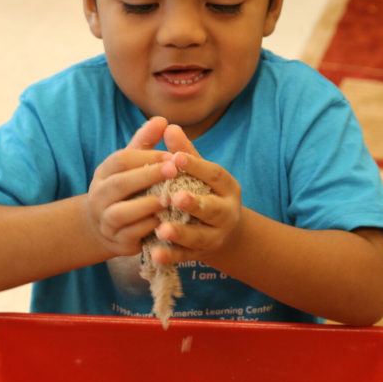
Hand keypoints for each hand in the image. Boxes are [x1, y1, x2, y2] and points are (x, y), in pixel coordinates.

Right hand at [83, 117, 178, 256]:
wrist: (107, 227)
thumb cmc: (128, 188)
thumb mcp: (133, 164)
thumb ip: (146, 142)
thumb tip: (162, 119)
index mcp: (104, 173)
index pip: (120, 160)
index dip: (146, 156)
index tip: (171, 155)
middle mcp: (99, 196)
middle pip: (119, 184)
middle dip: (148, 176)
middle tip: (174, 170)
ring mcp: (105, 221)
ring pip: (121, 212)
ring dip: (147, 204)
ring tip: (169, 198)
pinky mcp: (117, 241)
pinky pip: (131, 235)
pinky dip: (148, 227)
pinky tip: (166, 220)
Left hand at [151, 126, 241, 264]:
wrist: (224, 233)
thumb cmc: (206, 193)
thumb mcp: (201, 173)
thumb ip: (185, 153)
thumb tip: (168, 126)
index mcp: (227, 187)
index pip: (214, 175)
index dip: (197, 166)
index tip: (176, 158)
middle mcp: (226, 212)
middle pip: (213, 209)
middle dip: (195, 203)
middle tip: (175, 197)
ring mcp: (215, 235)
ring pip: (199, 235)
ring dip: (181, 232)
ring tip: (162, 229)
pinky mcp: (202, 253)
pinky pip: (186, 255)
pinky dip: (171, 255)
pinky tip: (155, 252)